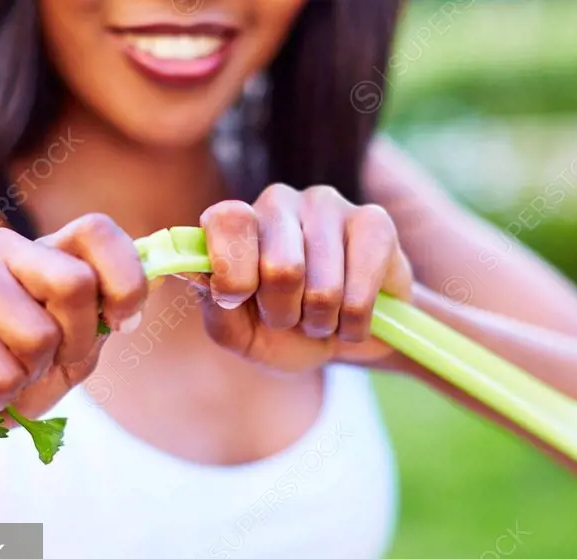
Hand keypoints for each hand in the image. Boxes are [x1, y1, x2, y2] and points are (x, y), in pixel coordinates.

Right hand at [0, 214, 147, 418]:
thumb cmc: (19, 371)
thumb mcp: (78, 345)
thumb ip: (110, 311)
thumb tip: (152, 282)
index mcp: (49, 250)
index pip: (99, 230)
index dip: (124, 282)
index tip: (120, 324)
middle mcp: (6, 246)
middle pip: (75, 283)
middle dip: (75, 341)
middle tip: (50, 359)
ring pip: (37, 332)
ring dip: (32, 372)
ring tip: (10, 372)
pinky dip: (0, 391)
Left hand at [195, 184, 412, 372]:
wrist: (343, 338)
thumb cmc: (283, 331)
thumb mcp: (238, 332)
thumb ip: (214, 306)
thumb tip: (201, 272)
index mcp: (237, 222)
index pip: (226, 221)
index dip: (234, 275)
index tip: (238, 300)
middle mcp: (278, 203)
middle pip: (281, 268)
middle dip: (284, 313)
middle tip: (288, 316)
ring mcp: (328, 205)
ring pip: (325, 287)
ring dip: (320, 321)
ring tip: (321, 316)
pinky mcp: (374, 223)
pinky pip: (360, 292)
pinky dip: (353, 323)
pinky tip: (352, 316)